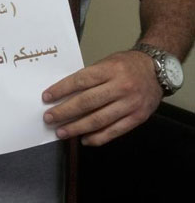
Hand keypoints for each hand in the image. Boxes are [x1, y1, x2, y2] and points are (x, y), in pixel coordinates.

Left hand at [42, 50, 162, 145]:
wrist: (156, 71)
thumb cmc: (126, 65)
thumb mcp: (107, 63)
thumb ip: (89, 77)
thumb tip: (64, 94)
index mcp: (110, 69)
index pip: (81, 80)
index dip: (62, 89)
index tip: (47, 97)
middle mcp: (121, 86)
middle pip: (87, 102)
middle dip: (65, 111)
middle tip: (49, 118)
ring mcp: (130, 104)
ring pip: (99, 120)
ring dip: (77, 128)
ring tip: (61, 132)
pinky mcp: (137, 118)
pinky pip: (114, 131)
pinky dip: (97, 138)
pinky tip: (84, 139)